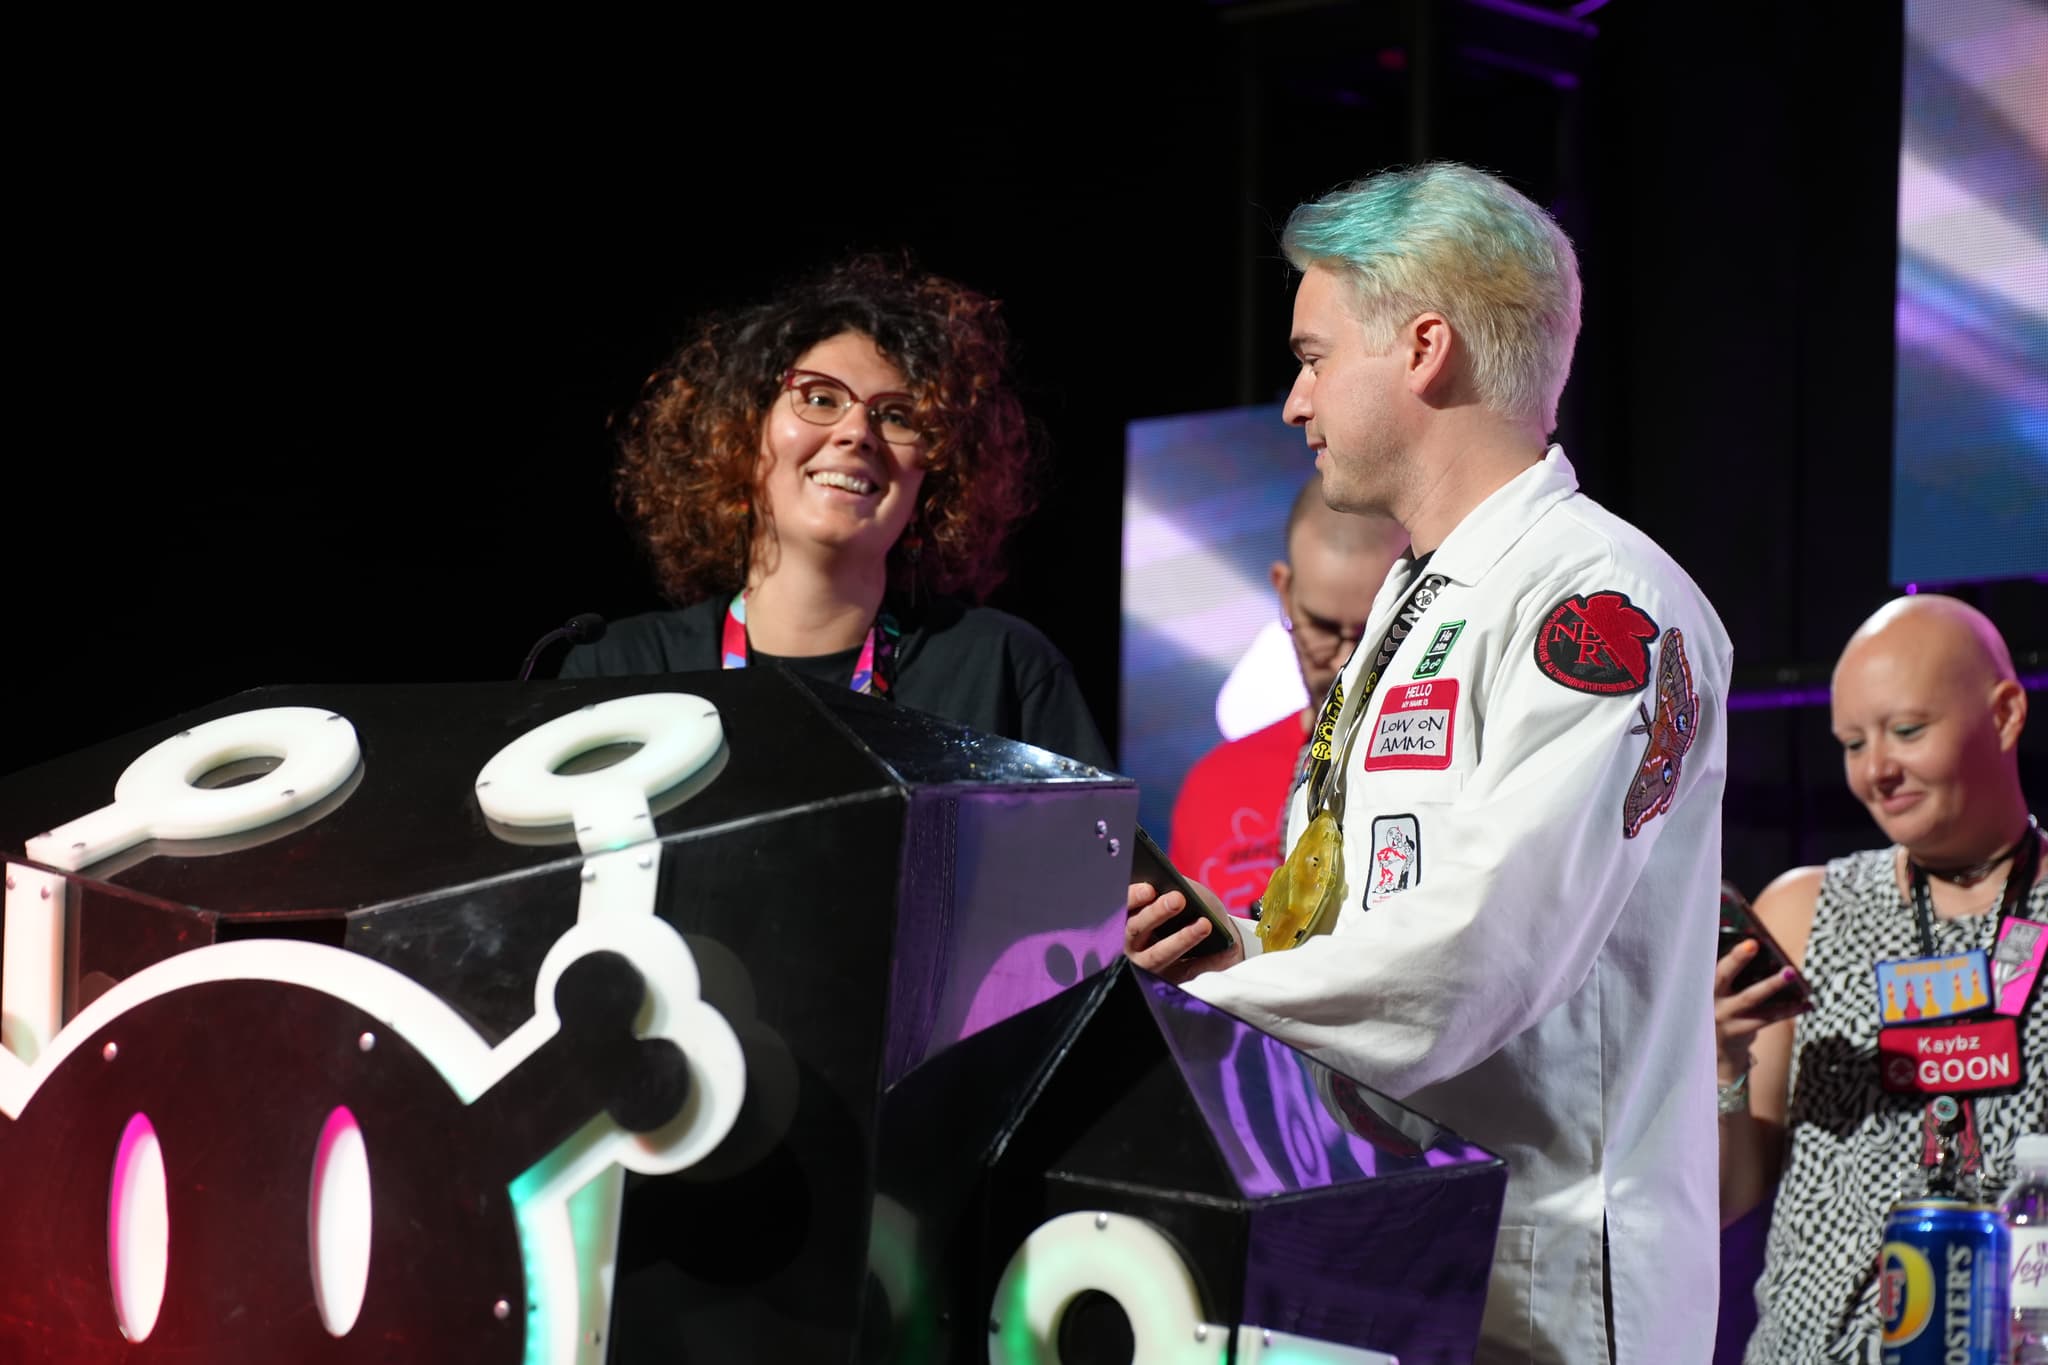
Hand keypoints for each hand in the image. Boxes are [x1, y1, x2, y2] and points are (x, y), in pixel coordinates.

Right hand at [1125, 880, 1242, 982]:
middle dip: (1156, 913)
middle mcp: (1131, 944)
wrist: (1215, 937)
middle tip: (1178, 899)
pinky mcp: (1171, 981)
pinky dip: (1209, 961)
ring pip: (1159, 954)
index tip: (1150, 888)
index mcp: (1127, 916)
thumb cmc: (1191, 907)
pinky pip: (1188, 971)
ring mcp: (1149, 965)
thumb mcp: (1182, 891)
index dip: (1133, 897)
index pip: (1122, 906)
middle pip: (1135, 929)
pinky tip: (1227, 949)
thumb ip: (1174, 887)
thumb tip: (1175, 885)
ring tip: (1205, 923)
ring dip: (1182, 938)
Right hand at [1714, 939, 1806, 1077]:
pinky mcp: (1740, 1031)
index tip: (1729, 933)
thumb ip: (1726, 974)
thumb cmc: (1719, 1010)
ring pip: (1750, 998)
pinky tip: (1807, 1002)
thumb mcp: (1715, 993)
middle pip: (1721, 975)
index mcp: (1700, 984)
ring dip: (1771, 984)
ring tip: (1791, 972)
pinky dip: (1789, 1009)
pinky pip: (1767, 1018)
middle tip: (1754, 943)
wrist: (1712, 1054)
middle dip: (1736, 959)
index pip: (1705, 961)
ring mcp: (1723, 1017)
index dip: (1714, 947)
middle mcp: (1708, 999)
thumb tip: (1753, 945)